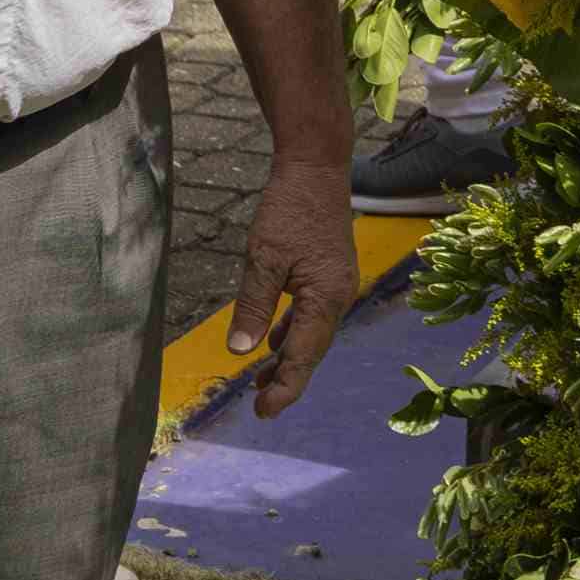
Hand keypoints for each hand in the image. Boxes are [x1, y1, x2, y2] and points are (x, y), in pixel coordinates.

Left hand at [225, 163, 360, 415]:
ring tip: (263, 382)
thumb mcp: (264, 257)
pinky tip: (275, 342)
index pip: (304, 355)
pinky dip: (293, 332)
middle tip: (260, 407)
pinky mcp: (330, 273)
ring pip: (312, 333)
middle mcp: (339, 296)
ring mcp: (337, 284)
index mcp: (326, 297)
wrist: (316, 166)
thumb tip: (240, 352)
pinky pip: (312, 314)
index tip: (264, 412)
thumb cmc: (289, 207)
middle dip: (287, 378)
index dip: (285, 387)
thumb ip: (254, 306)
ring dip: (289, 358)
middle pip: (312, 349)